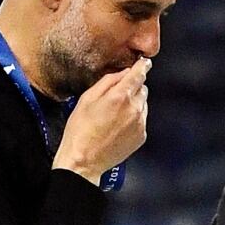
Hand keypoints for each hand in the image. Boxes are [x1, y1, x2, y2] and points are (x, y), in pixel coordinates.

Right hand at [53, 58, 150, 184]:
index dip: (142, 66)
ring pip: (143, 104)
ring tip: (113, 115)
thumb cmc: (80, 131)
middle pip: (142, 89)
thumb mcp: (86, 99)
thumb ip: (107, 82)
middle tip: (115, 97)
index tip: (144, 63)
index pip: (138, 74)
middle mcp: (134, 109)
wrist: (84, 161)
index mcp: (120, 96)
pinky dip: (133, 119)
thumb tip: (122, 74)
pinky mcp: (141, 136)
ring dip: (133, 104)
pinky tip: (117, 126)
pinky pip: (141, 120)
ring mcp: (140, 124)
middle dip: (132, 88)